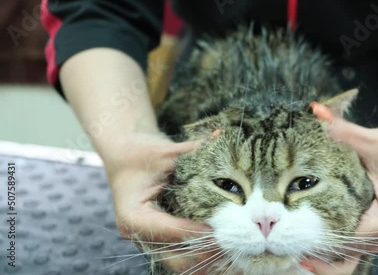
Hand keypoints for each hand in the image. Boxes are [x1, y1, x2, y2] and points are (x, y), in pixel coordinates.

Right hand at [101, 132, 216, 273]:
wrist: (125, 155)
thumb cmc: (140, 153)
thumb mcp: (164, 151)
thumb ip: (191, 150)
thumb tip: (220, 137)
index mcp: (133, 215)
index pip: (168, 230)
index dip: (194, 231)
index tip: (217, 229)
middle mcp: (138, 233)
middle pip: (175, 258)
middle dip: (203, 253)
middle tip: (230, 242)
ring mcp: (149, 240)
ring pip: (181, 262)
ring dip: (205, 257)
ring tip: (231, 248)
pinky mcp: (160, 239)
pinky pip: (183, 255)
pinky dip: (202, 253)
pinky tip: (224, 248)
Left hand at [304, 104, 377, 273]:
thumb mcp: (374, 140)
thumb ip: (345, 131)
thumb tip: (318, 112)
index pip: (344, 238)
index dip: (317, 236)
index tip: (292, 228)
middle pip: (342, 256)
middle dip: (315, 254)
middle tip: (286, 242)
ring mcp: (376, 239)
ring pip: (343, 259)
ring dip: (319, 255)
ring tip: (291, 242)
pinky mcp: (369, 234)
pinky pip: (345, 251)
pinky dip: (327, 250)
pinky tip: (305, 240)